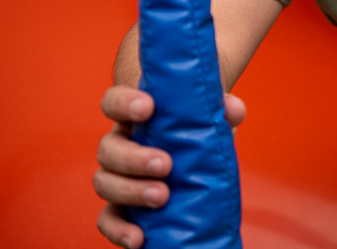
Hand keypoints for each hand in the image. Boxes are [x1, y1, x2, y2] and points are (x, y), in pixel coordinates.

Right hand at [94, 85, 245, 247]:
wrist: (193, 160)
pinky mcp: (120, 208)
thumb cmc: (195, 131)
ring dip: (130, 191)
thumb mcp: (209, 117)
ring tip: (162, 197)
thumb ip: (223, 109)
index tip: (147, 108)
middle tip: (165, 164)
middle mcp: (120, 146)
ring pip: (104, 183)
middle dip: (133, 158)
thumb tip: (233, 109)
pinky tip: (138, 238)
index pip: (113, 102)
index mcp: (134, 117)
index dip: (124, 103)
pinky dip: (119, 230)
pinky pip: (108, 220)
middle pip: (107, 149)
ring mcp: (118, 178)